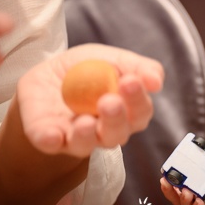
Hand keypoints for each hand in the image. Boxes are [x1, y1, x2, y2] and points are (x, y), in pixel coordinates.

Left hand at [16, 43, 163, 157]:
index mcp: (127, 112)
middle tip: (109, 101)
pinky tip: (52, 135)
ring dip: (87, 135)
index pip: (140, 112)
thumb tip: (156, 82)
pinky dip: (51, 140)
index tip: (130, 81)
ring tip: (85, 122)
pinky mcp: (49, 138)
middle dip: (114, 119)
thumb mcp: (113, 59)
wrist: (48, 73)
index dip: (137, 100)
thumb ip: (138, 67)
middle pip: (117, 134)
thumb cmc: (89, 68)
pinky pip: (50, 144)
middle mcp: (105, 131)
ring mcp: (77, 137)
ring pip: (86, 145)